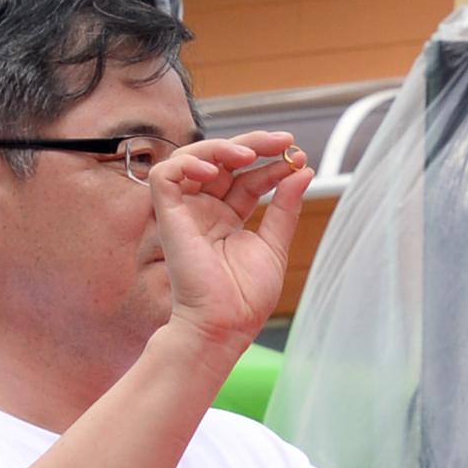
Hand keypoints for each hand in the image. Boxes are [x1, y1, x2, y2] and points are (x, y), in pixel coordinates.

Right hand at [151, 131, 311, 354]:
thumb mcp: (274, 244)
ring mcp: (185, 212)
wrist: (225, 325)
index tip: (298, 158)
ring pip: (192, 159)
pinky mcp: (167, 217)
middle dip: (253, 145)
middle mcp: (204, 211)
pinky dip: (187, 164)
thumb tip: (303, 171)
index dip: (270, 164)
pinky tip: (215, 172)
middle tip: (284, 142)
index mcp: (227, 219)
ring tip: (250, 154)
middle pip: (222, 161)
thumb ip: (285, 207)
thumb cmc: (245, 298)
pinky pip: (165, 176)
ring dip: (221, 148)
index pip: (246, 178)